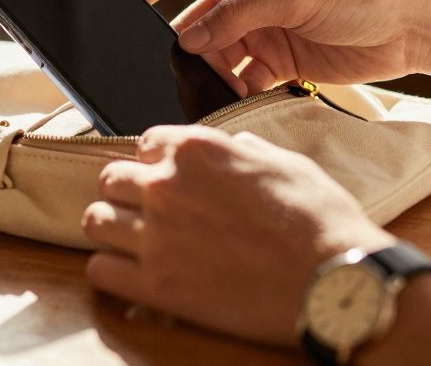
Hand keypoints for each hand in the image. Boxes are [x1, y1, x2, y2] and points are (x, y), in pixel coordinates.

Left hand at [82, 125, 393, 345]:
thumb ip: (245, 150)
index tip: (167, 179)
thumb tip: (234, 147)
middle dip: (126, 193)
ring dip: (111, 228)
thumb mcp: (285, 162)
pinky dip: (110, 272)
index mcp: (195, 150)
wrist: (335, 280)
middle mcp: (167, 186)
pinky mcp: (157, 285)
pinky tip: (131, 275)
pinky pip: (100, 271)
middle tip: (146, 211)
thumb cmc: (320, 221)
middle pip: (111, 179)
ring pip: (95, 221)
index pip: (144, 143)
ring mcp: (157, 236)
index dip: (156, 162)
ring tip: (131, 241)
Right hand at [130, 0, 430, 94]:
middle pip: (190, 25)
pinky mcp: (276, 63)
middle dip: (178, 49)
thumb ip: (238, 15)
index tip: (111, 11)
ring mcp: (257, 31)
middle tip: (165, 73)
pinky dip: (233, 94)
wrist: (411, 27)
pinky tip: (234, 104)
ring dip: (208, 77)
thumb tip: (188, 40)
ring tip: (207, 94)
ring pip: (212, 59)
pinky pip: (239, 81)